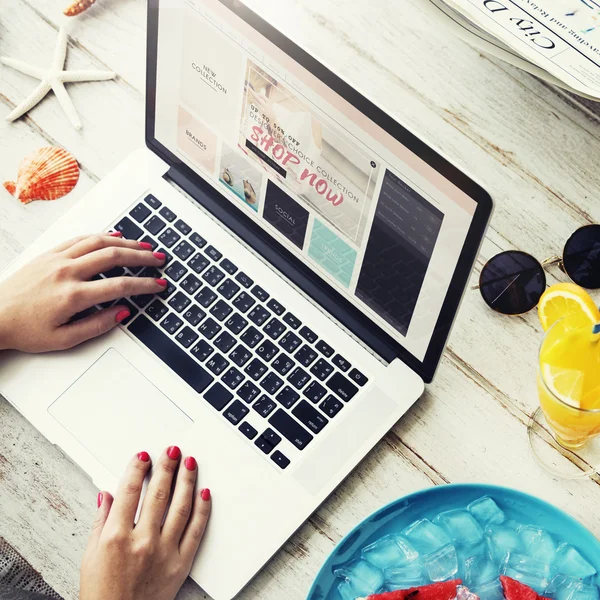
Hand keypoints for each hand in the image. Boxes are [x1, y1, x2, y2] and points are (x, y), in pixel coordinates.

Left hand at [0, 233, 166, 351]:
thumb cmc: (25, 330)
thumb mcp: (63, 339)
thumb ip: (97, 325)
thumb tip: (122, 312)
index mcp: (72, 296)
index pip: (119, 286)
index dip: (144, 285)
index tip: (158, 285)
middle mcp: (66, 272)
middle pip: (113, 256)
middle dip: (141, 258)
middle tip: (159, 259)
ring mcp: (57, 260)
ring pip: (98, 242)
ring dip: (125, 242)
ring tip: (144, 247)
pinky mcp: (49, 254)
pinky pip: (80, 239)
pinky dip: (101, 235)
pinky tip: (114, 236)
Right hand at [81, 447, 210, 599]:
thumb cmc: (102, 593)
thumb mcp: (90, 556)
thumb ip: (100, 522)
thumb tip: (107, 495)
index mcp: (116, 537)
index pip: (129, 492)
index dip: (137, 469)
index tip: (143, 456)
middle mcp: (142, 542)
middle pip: (158, 494)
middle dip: (166, 467)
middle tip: (172, 450)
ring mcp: (165, 552)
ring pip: (180, 507)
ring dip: (186, 481)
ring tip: (189, 463)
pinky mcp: (181, 563)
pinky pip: (196, 530)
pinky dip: (202, 509)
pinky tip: (205, 492)